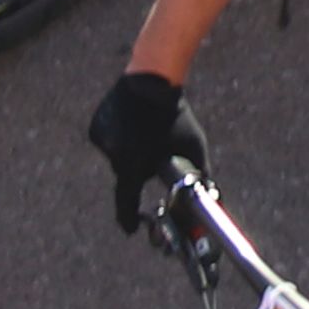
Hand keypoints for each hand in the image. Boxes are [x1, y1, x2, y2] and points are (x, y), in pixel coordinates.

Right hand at [87, 71, 204, 240]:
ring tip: (144, 130)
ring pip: (117, 157)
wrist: (152, 78)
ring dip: (130, 151)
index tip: (132, 229)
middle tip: (151, 150)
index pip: (127, 201)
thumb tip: (213, 196)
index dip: (130, 218)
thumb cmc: (176, 114)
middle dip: (139, 169)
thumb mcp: (194, 144)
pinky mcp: (94, 129)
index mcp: (133, 163)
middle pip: (127, 174)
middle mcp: (114, 155)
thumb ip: (201, 173)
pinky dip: (119, 138)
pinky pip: (108, 142)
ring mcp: (101, 141)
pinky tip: (131, 122)